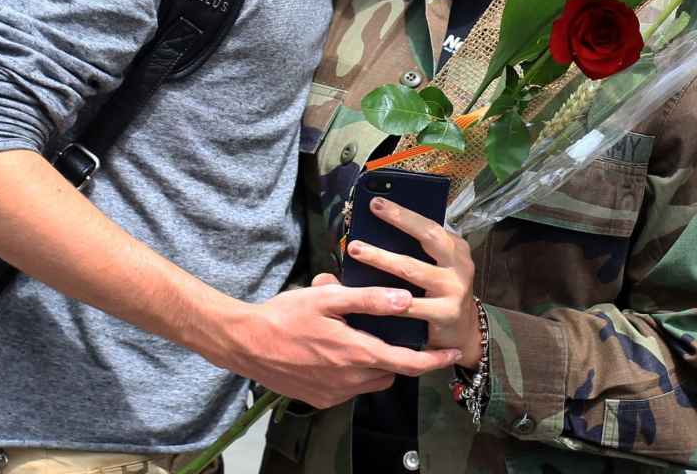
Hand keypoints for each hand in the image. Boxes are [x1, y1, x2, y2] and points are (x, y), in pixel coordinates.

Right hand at [215, 283, 461, 408]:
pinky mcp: (318, 400)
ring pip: (369, 381)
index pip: (408, 363)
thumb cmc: (285, 316)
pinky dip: (350, 373)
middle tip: (383, 331)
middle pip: (390, 372)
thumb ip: (368, 300)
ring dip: (371, 364)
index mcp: (356, 353)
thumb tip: (406, 300)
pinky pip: (347, 389)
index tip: (451, 354)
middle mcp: (349, 380)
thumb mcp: (327, 297)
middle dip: (396, 356)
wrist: (245, 343)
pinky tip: (331, 352)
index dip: (433, 361)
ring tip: (352, 337)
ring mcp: (333, 394)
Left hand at [344, 196, 482, 367]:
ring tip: (356, 249)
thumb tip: (377, 231)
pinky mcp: (446, 313)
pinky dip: (386, 299)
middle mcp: (459, 264)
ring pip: (411, 268)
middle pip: (428, 236)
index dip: (403, 212)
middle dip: (399, 219)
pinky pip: (409, 305)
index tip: (377, 201)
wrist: (463, 334)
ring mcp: (455, 288)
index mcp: (456, 248)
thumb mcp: (437, 268)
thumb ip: (418, 251)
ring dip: (381, 257)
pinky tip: (366, 294)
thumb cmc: (441, 294)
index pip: (429, 224)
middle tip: (373, 208)